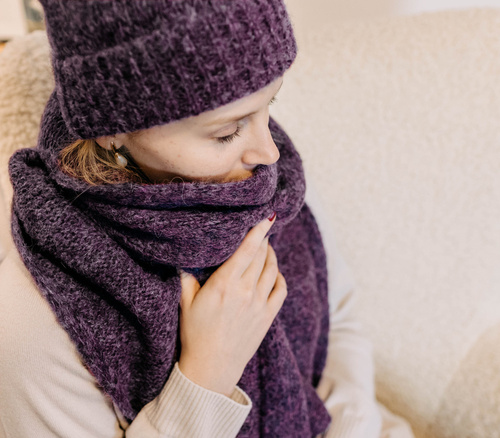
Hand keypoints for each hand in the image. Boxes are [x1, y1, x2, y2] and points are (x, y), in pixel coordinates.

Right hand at [177, 213, 286, 396]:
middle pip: (261, 256)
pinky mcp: (268, 317)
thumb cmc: (195, 334)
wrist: (211, 368)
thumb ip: (186, 277)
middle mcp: (245, 291)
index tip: (266, 217)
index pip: (247, 250)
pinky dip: (280, 276)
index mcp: (224, 284)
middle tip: (260, 230)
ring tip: (266, 248)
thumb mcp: (185, 302)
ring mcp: (259, 304)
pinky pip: (281, 290)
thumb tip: (184, 257)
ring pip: (272, 270)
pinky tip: (274, 271)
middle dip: (263, 239)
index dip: (258, 230)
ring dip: (271, 255)